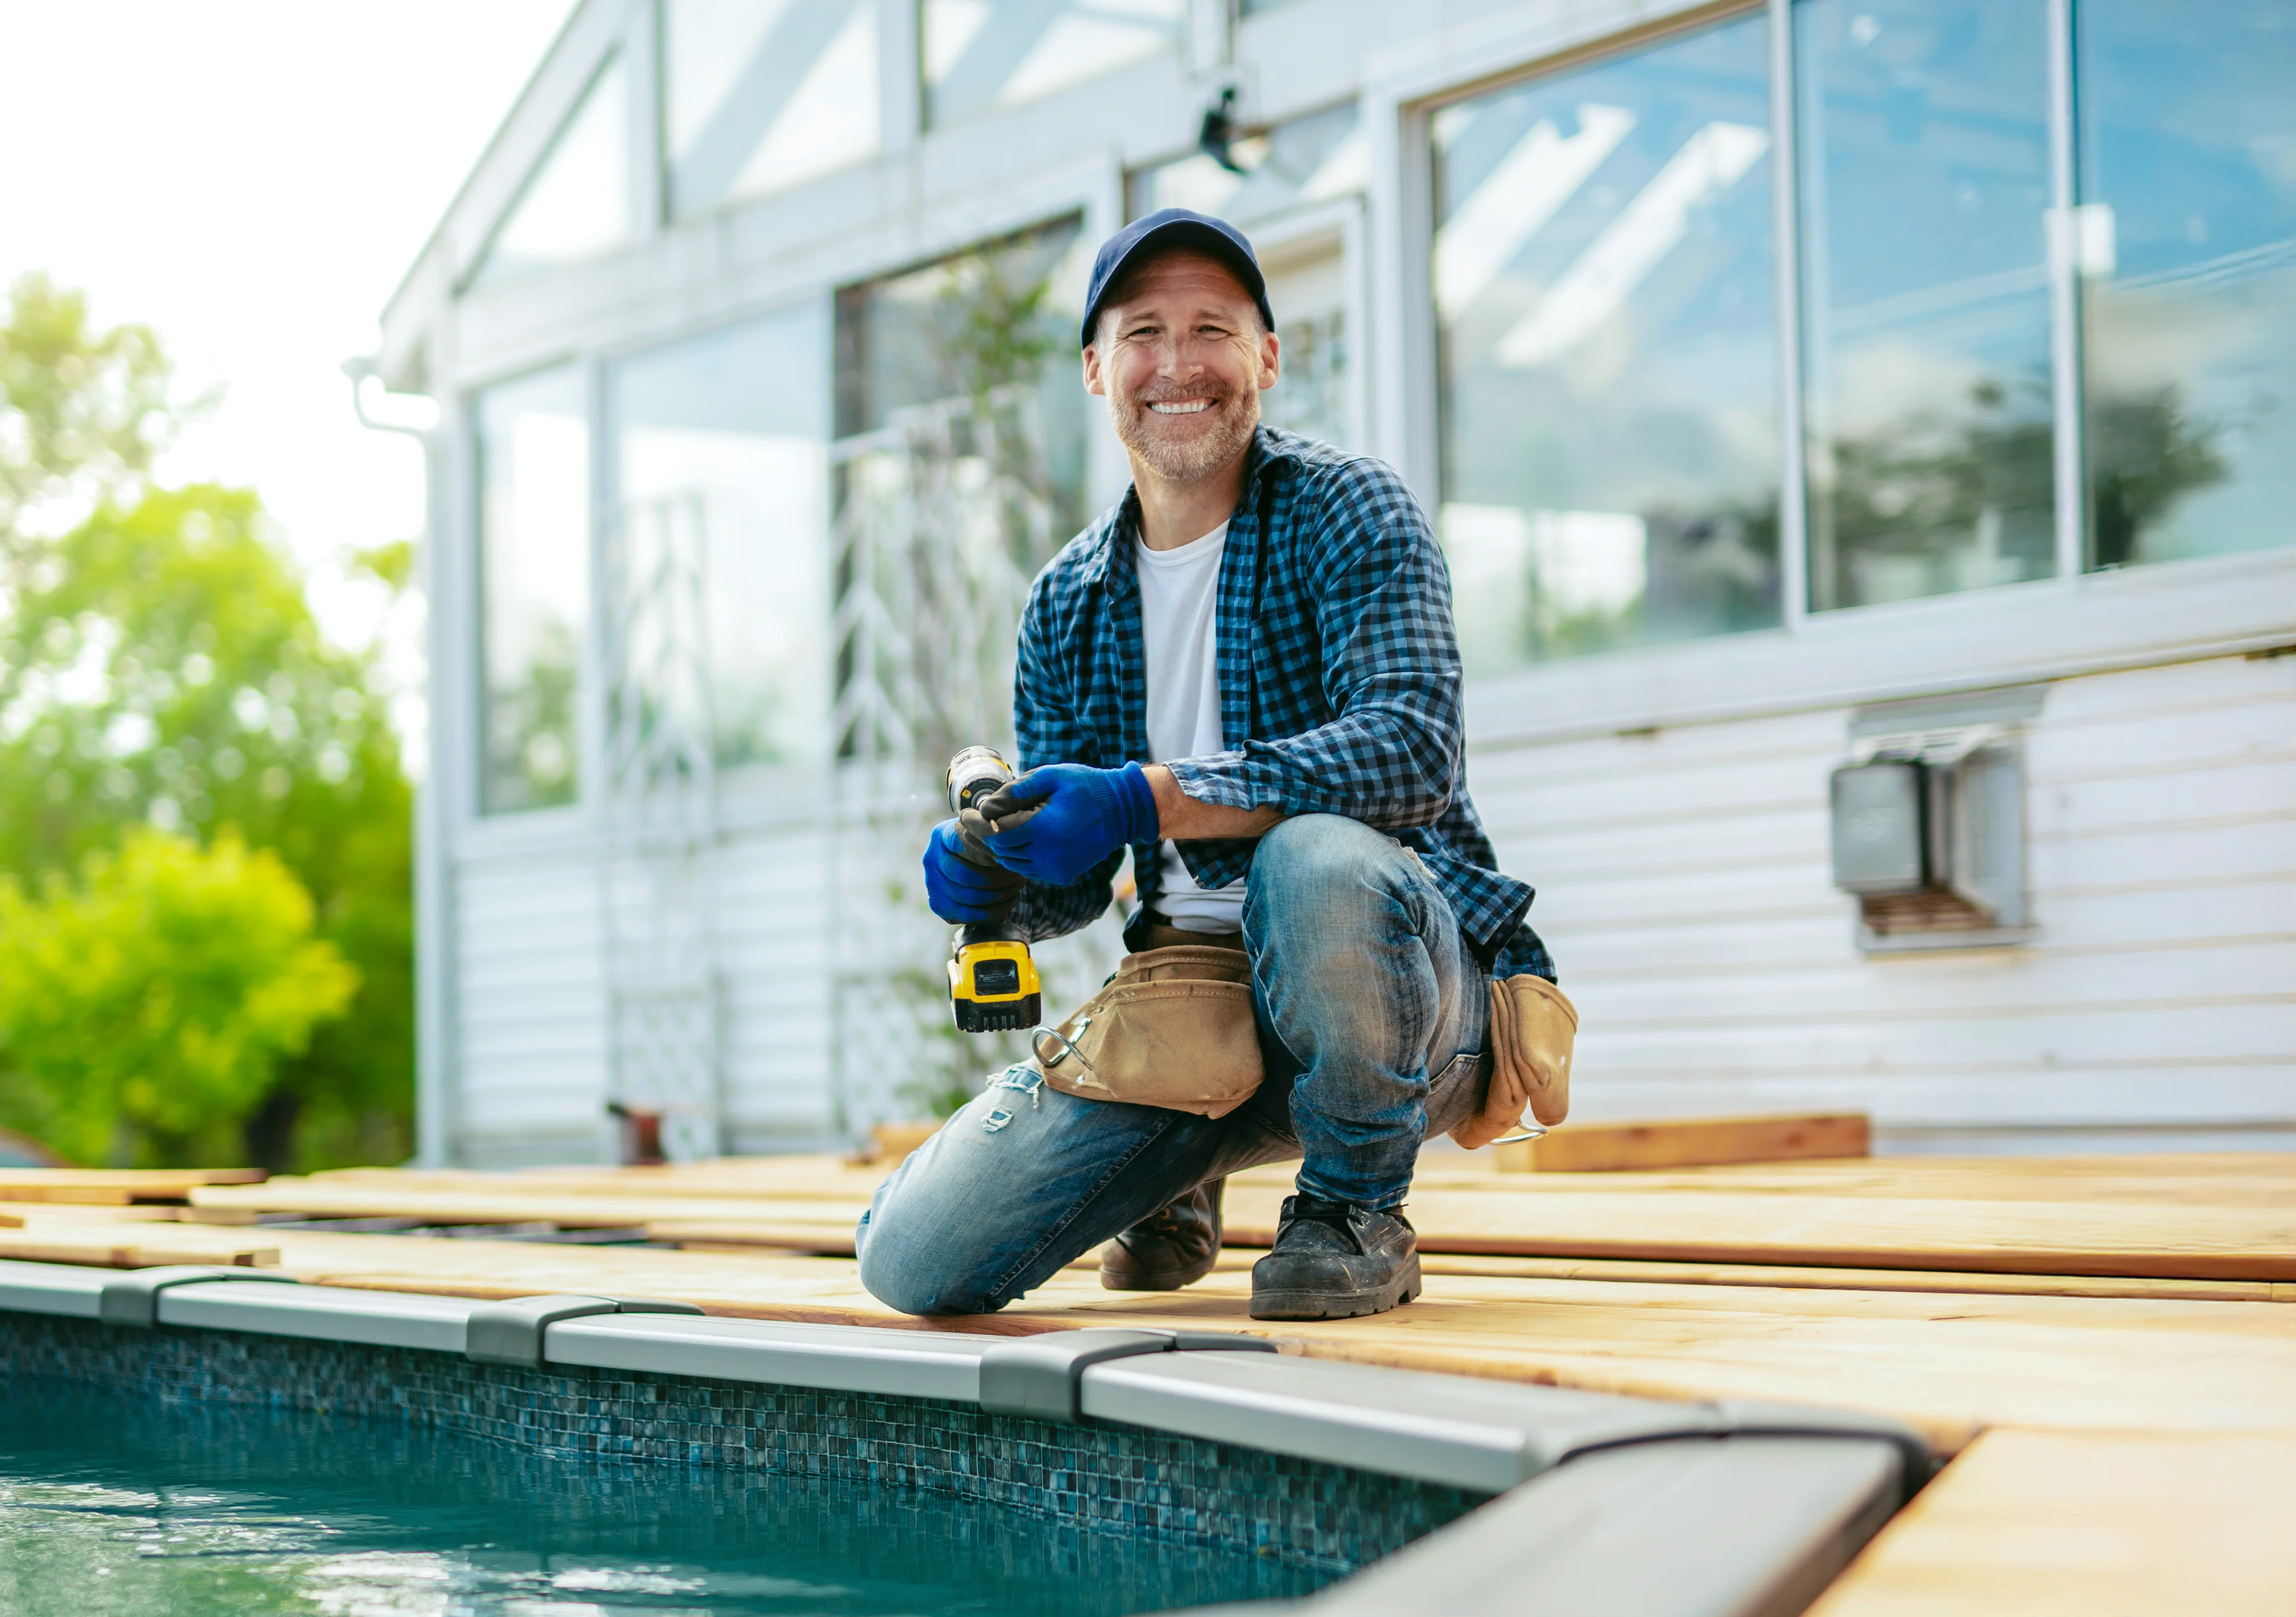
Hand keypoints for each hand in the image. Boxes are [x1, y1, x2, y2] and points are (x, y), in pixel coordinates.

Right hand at [922, 819, 1017, 922]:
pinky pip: (966, 915)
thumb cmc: (982, 844)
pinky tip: (1007, 905)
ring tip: (1017, 890)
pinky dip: (991, 913)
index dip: (987, 853)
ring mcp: (931, 884)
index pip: (963, 844)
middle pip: (965, 876)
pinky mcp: (938, 904)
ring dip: (999, 897)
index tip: (1008, 858)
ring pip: (968, 898)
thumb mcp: (985, 833)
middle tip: (1020, 878)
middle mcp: (932, 859)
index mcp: (942, 835)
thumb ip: (992, 837)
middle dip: (999, 880)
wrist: (965, 860)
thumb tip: (1004, 850)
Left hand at [984, 762, 1158, 885]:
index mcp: (1045, 829)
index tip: (965, 815)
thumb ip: (1018, 789)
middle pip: (1002, 852)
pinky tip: (1018, 840)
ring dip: (1002, 848)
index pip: (998, 836)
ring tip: (994, 829)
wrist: (1123, 812)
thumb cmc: (1087, 788)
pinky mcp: (1063, 876)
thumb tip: (987, 805)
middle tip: (975, 821)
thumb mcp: (1053, 776)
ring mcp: (1057, 870)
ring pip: (1013, 864)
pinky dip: (1019, 857)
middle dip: (986, 837)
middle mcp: (1049, 855)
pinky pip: (1030, 870)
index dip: (977, 826)